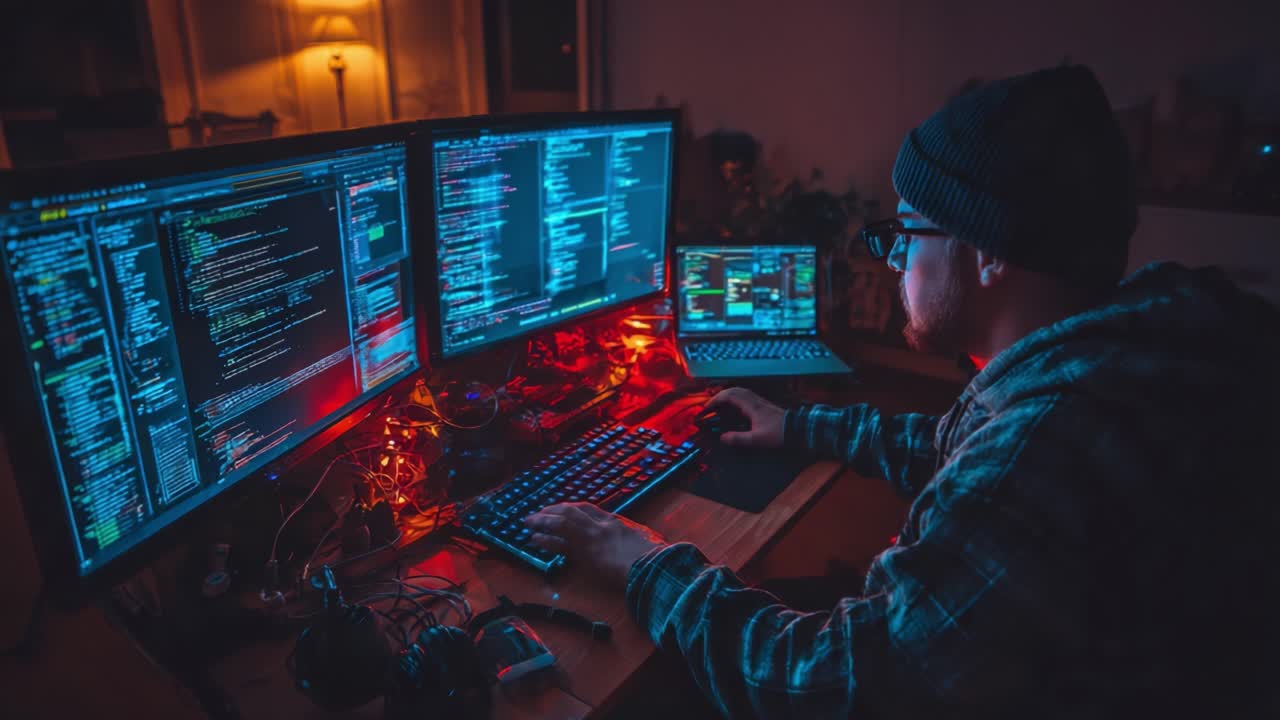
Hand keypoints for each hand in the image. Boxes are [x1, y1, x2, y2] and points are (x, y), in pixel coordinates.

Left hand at [524, 503, 666, 587]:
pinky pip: (559, 544)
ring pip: (561, 524)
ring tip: (529, 522)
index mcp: (615, 522)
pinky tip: (535, 539)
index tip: (562, 508)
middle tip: (540, 512)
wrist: (651, 566)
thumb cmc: (655, 558)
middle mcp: (600, 527)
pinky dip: (545, 540)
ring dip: (543, 521)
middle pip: (571, 512)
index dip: (573, 508)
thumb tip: (647, 545)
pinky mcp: (583, 555)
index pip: (589, 509)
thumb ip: (639, 541)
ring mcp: (590, 539)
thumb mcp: (648, 542)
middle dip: (553, 511)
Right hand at [706, 387, 785, 447]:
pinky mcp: (764, 405)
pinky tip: (736, 406)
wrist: (798, 429)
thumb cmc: (778, 434)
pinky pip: (747, 396)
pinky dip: (737, 398)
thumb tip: (722, 438)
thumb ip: (739, 439)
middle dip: (720, 395)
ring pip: (741, 392)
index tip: (707, 407)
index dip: (716, 400)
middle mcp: (755, 401)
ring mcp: (760, 402)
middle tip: (711, 404)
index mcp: (751, 406)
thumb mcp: (757, 439)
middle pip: (734, 390)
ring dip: (728, 395)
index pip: (730, 396)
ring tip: (720, 403)